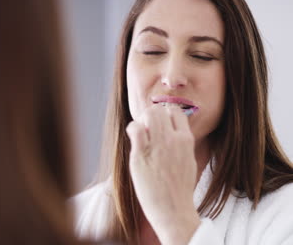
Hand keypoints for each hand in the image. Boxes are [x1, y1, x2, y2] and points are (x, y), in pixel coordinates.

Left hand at [126, 104, 199, 244]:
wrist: (173, 210)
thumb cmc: (179, 188)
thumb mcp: (188, 160)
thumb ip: (180, 142)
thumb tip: (170, 129)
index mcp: (186, 140)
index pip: (175, 111)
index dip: (164, 115)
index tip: (159, 125)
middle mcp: (173, 140)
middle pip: (158, 110)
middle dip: (150, 116)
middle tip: (147, 130)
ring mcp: (157, 147)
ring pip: (147, 115)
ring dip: (141, 121)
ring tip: (141, 136)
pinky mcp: (141, 155)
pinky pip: (134, 129)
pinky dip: (132, 129)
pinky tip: (135, 141)